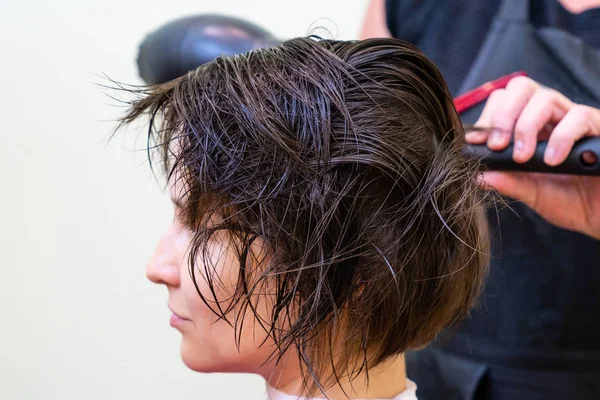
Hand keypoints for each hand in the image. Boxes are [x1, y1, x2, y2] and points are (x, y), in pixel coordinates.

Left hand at [465, 76, 599, 239]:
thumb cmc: (570, 201)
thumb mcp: (532, 193)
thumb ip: (508, 182)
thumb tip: (477, 175)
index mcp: (529, 128)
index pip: (502, 102)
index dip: (487, 119)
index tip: (476, 142)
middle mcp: (550, 118)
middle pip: (521, 89)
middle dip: (503, 115)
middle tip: (498, 146)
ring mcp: (573, 119)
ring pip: (545, 98)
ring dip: (527, 126)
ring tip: (523, 157)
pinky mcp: (597, 127)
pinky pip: (579, 117)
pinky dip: (560, 137)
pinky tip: (553, 160)